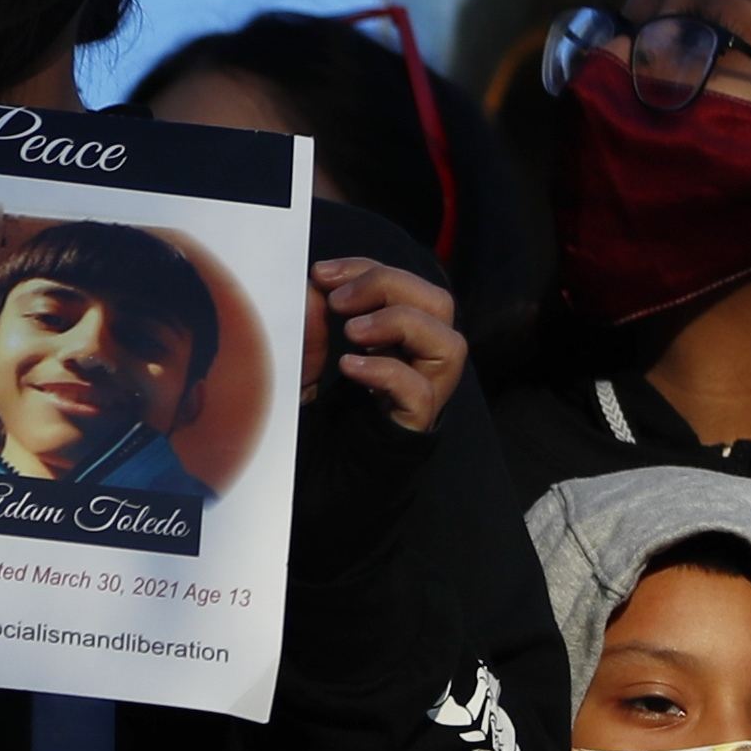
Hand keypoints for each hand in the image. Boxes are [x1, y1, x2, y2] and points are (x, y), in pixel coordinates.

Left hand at [308, 253, 466, 434]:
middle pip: (439, 304)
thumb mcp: (301, 363)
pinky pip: (420, 392)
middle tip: (339, 302)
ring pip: (449, 344)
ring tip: (353, 333)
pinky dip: (386, 370)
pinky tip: (349, 367)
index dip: (366, 269)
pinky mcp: (414, 425)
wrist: (314, 481)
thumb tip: (315, 287)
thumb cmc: (310, 420)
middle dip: (390, 286)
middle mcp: (419, 363)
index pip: (403, 286)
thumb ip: (309, 327)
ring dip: (401, 323)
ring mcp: (423, 395)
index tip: (322, 273)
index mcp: (398, 341)